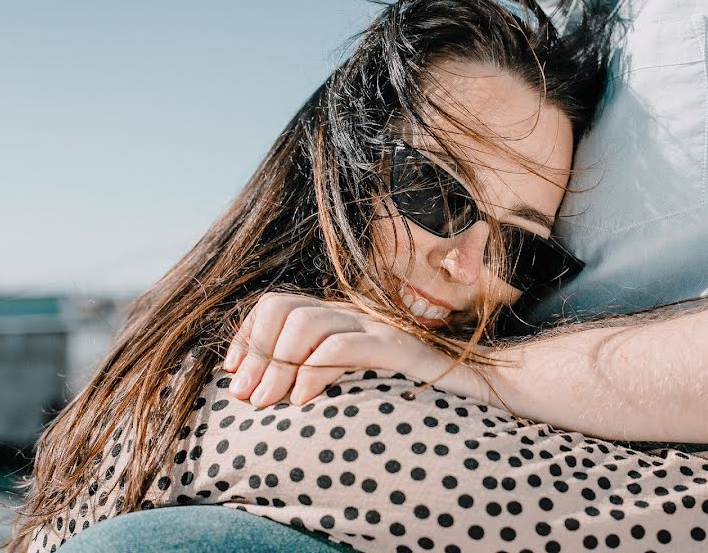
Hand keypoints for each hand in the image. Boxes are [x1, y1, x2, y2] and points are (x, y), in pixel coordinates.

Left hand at [222, 293, 436, 406]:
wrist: (474, 389)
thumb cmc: (407, 396)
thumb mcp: (350, 384)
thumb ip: (313, 378)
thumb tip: (262, 394)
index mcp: (336, 318)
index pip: (275, 305)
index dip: (246, 335)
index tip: (233, 374)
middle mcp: (351, 315)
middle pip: (283, 310)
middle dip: (255, 355)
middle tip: (246, 399)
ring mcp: (374, 327)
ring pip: (306, 325)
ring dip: (277, 366)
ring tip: (268, 403)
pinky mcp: (396, 348)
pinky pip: (342, 346)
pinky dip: (312, 371)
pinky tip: (302, 400)